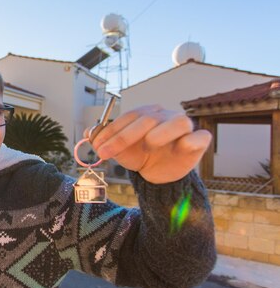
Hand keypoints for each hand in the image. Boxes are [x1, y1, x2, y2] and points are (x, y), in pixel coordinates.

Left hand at [87, 105, 211, 183]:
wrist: (159, 173)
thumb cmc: (141, 155)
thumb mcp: (120, 150)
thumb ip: (105, 140)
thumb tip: (88, 132)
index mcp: (147, 113)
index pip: (128, 117)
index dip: (111, 131)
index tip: (96, 146)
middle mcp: (165, 116)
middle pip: (147, 120)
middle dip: (123, 137)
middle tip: (105, 153)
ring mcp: (184, 129)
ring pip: (178, 122)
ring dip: (161, 133)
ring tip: (149, 146)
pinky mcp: (198, 142)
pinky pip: (200, 137)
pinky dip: (191, 140)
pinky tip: (181, 147)